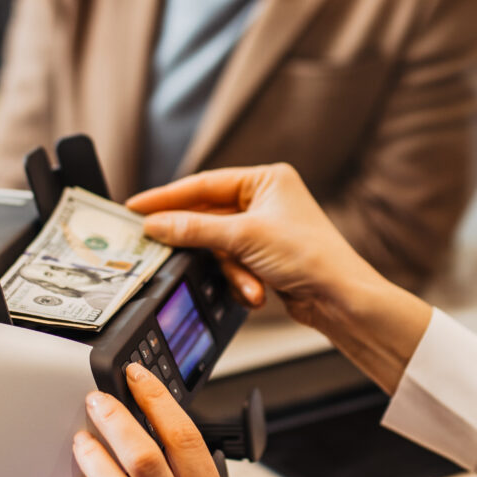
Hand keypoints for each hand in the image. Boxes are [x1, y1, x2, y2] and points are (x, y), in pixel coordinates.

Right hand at [129, 163, 379, 326]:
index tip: (136, 207)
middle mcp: (266, 200)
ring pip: (221, 247)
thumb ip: (194, 229)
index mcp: (266, 180)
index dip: (167, 197)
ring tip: (247, 284)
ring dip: (231, 270)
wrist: (340, 297)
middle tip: (159, 245)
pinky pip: (234, 264)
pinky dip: (242, 280)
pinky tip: (256, 292)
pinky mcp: (266, 257)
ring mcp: (266, 230)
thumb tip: (156, 224)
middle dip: (201, 243)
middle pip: (209, 217)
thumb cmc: (310, 255)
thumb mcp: (244, 238)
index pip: (204, 184)